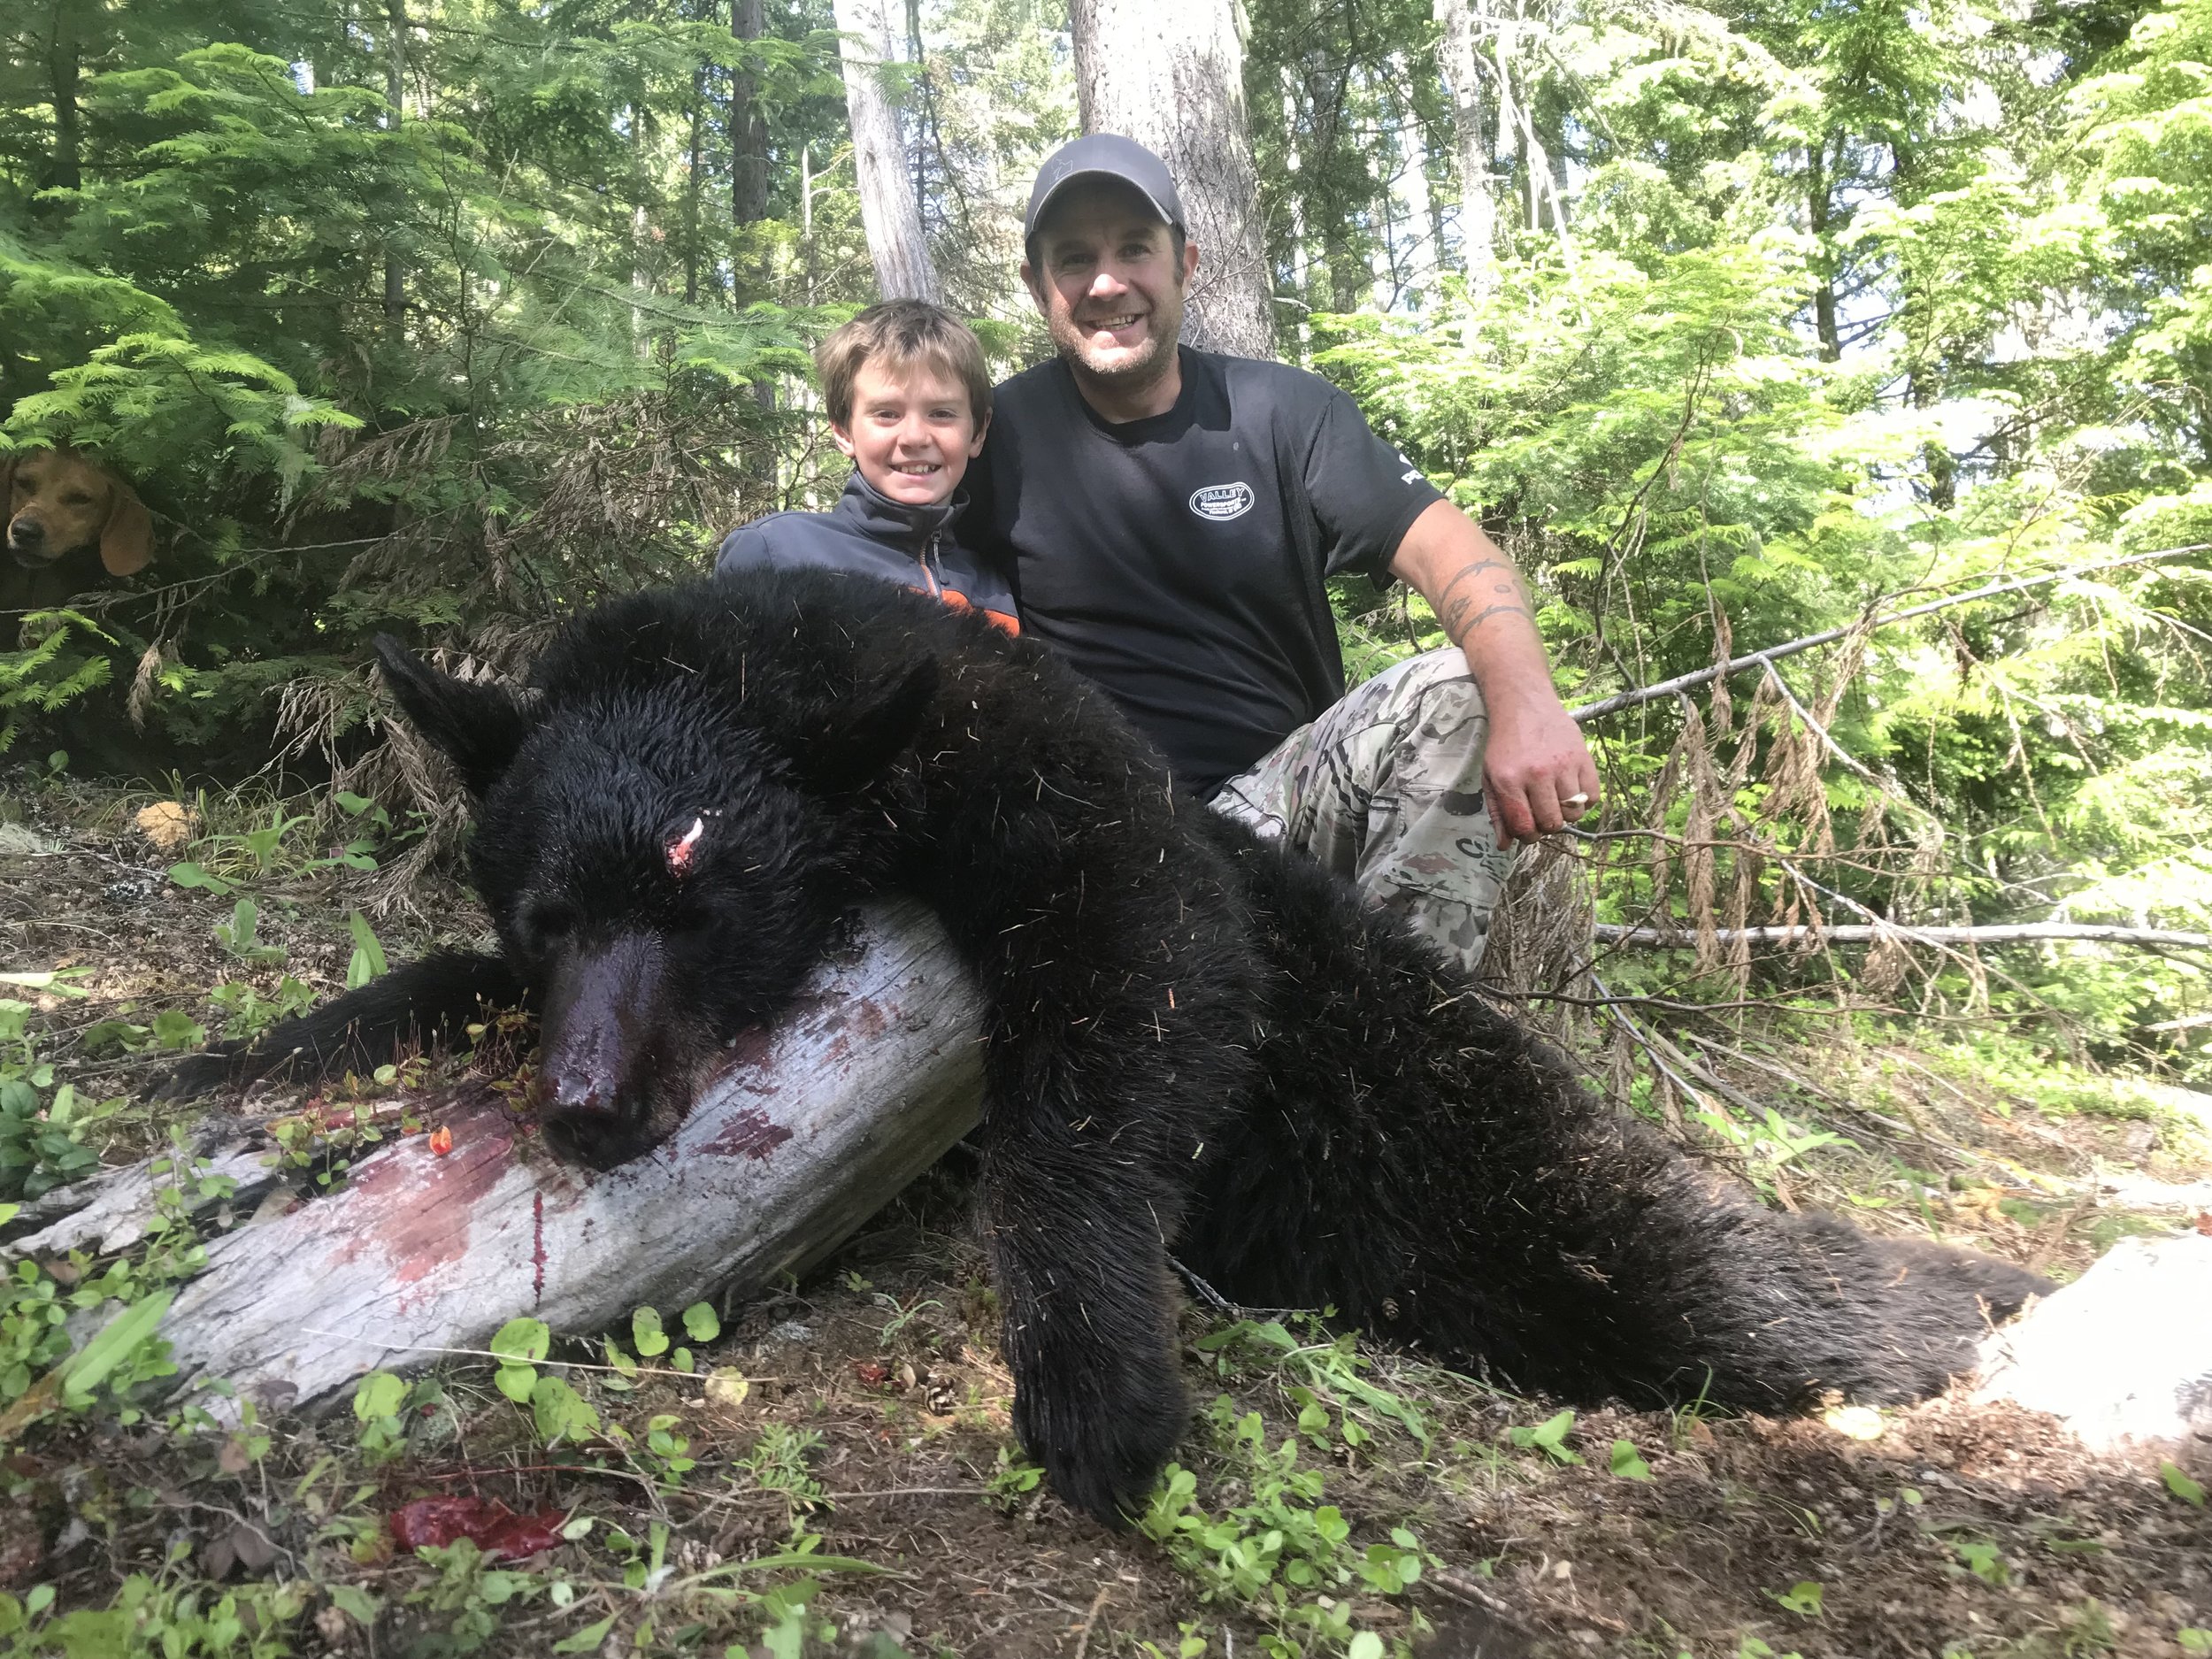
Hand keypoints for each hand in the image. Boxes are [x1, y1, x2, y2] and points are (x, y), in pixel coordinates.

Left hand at [1482, 690, 1599, 844]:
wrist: (1525, 706)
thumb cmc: (1506, 745)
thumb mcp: (1491, 776)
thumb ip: (1498, 813)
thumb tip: (1504, 846)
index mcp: (1509, 780)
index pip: (1525, 827)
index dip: (1527, 835)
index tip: (1527, 828)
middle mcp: (1537, 774)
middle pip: (1552, 823)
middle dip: (1546, 825)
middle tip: (1541, 812)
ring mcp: (1563, 765)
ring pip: (1574, 814)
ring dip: (1566, 813)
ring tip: (1555, 799)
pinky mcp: (1583, 758)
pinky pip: (1593, 797)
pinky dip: (1585, 802)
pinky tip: (1571, 791)